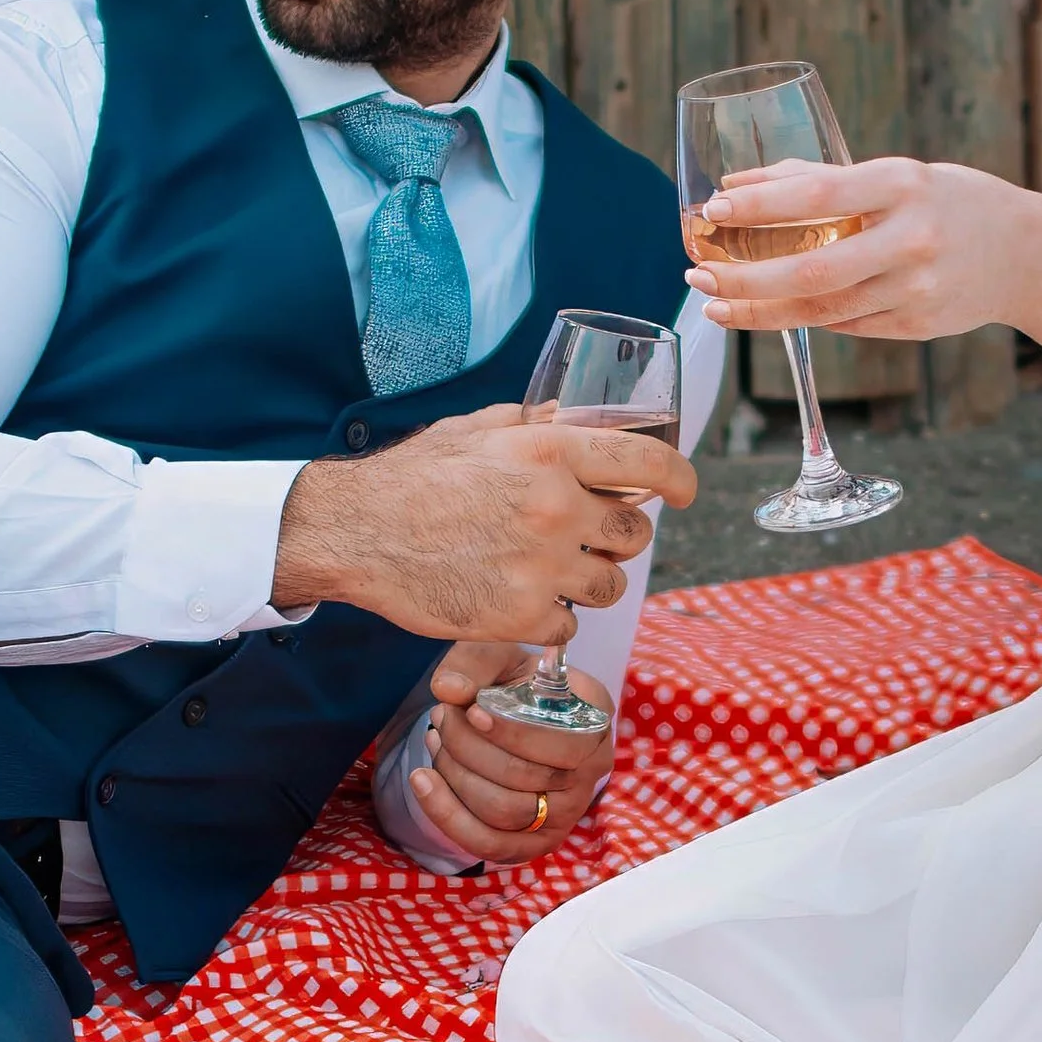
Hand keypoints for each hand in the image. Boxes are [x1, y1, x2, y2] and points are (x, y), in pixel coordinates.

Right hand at [272, 405, 695, 640]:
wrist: (357, 532)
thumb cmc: (412, 477)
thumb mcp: (477, 428)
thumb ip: (535, 424)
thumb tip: (577, 416)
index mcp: (550, 452)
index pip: (648, 466)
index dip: (680, 479)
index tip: (685, 491)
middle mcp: (556, 507)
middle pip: (635, 535)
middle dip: (618, 538)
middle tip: (588, 537)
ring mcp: (542, 566)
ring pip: (610, 586)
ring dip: (589, 581)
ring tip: (550, 571)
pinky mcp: (520, 616)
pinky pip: (569, 625)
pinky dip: (551, 618)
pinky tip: (517, 599)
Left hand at [408, 640, 613, 863]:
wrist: (523, 713)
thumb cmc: (514, 682)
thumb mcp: (500, 657)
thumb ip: (474, 663)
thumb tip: (447, 689)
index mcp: (595, 719)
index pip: (562, 743)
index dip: (512, 733)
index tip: (471, 711)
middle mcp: (592, 770)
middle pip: (523, 777)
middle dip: (468, 747)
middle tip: (442, 716)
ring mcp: (568, 812)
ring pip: (503, 810)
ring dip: (455, 775)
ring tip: (435, 739)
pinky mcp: (538, 841)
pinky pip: (490, 844)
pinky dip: (448, 814)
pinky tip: (422, 781)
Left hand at [685, 157, 1039, 342]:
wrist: (1025, 254)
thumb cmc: (946, 202)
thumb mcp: (896, 175)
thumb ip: (825, 180)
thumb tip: (739, 186)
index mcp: (904, 185)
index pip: (819, 193)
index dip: (761, 204)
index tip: (714, 209)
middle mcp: (913, 240)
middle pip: (813, 269)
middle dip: (746, 276)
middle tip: (698, 276)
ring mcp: (917, 290)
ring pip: (821, 310)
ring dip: (760, 310)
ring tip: (715, 303)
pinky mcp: (917, 326)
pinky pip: (845, 325)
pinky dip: (801, 317)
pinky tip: (767, 311)